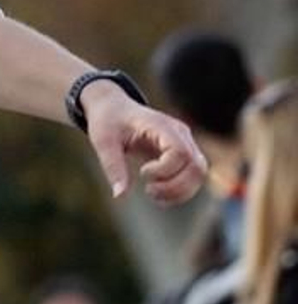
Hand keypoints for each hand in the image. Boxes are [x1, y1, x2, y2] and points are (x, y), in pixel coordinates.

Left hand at [82, 90, 205, 204]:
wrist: (114, 108)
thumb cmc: (108, 122)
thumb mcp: (104, 142)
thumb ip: (113, 167)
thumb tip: (119, 196)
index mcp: (161, 125)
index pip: (180, 152)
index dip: (164, 170)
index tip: (142, 172)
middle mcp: (179, 133)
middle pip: (196, 166)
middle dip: (175, 187)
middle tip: (149, 190)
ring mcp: (185, 142)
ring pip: (199, 173)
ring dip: (179, 191)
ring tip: (152, 192)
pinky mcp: (184, 153)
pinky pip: (193, 176)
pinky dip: (180, 191)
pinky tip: (159, 194)